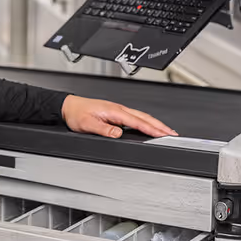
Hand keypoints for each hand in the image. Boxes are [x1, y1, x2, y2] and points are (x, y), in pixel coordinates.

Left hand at [61, 95, 177, 137]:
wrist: (68, 106)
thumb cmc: (76, 113)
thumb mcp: (87, 124)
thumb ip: (104, 129)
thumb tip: (119, 133)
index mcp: (113, 110)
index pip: (137, 121)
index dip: (152, 128)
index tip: (164, 134)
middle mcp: (117, 109)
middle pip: (143, 117)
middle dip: (159, 125)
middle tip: (173, 134)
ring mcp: (117, 110)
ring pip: (140, 116)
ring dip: (154, 123)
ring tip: (165, 131)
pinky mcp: (115, 112)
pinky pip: (134, 117)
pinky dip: (145, 122)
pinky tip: (148, 127)